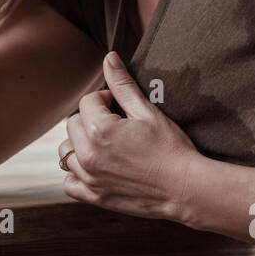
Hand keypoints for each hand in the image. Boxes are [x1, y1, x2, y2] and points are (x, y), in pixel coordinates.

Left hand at [59, 51, 199, 223]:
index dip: (105, 99)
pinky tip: (95, 167)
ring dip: (81, 144)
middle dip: (91, 119)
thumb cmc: (171, 148)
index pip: (87, 102)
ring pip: (67, 152)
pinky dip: (76, 174)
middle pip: (73, 124)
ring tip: (106, 145)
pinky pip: (69, 183)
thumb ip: (122, 85)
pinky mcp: (95, 197)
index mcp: (100, 130)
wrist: (186, 188)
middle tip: (117, 124)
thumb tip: (108, 58)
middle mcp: (88, 155)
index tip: (122, 108)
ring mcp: (90, 179)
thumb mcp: (147, 111)